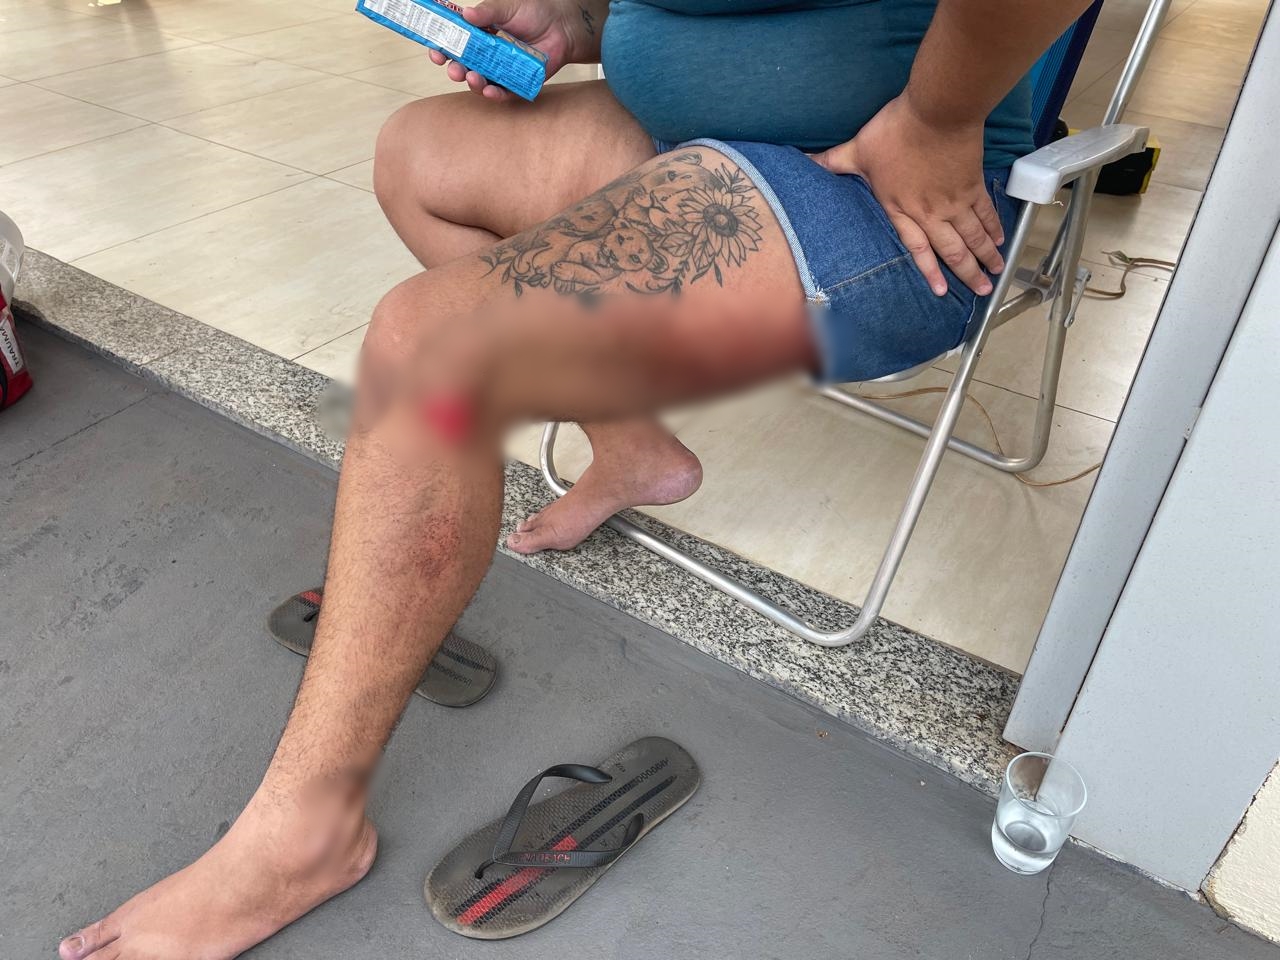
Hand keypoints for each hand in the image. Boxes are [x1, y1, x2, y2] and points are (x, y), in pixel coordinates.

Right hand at [427, 0, 590, 100]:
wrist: (563, 26)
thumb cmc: (535, 13)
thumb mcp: (508, 8)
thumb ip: (487, 12)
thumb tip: (466, 15)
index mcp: (479, 36)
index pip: (455, 45)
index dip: (443, 50)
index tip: (436, 52)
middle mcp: (487, 55)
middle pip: (464, 66)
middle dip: (455, 70)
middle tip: (454, 70)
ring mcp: (501, 70)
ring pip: (480, 82)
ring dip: (473, 83)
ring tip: (472, 78)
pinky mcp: (517, 82)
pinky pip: (503, 93)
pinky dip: (495, 94)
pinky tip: (489, 91)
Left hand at [810, 94, 1003, 296]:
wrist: (938, 111)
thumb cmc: (895, 130)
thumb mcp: (857, 148)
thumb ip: (832, 161)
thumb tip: (804, 160)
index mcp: (901, 209)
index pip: (916, 249)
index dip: (930, 271)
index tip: (941, 292)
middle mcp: (930, 212)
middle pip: (952, 250)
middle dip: (968, 273)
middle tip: (981, 289)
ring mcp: (954, 200)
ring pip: (973, 236)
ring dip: (986, 256)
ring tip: (996, 272)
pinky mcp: (973, 184)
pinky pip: (985, 213)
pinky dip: (993, 227)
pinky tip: (1001, 239)